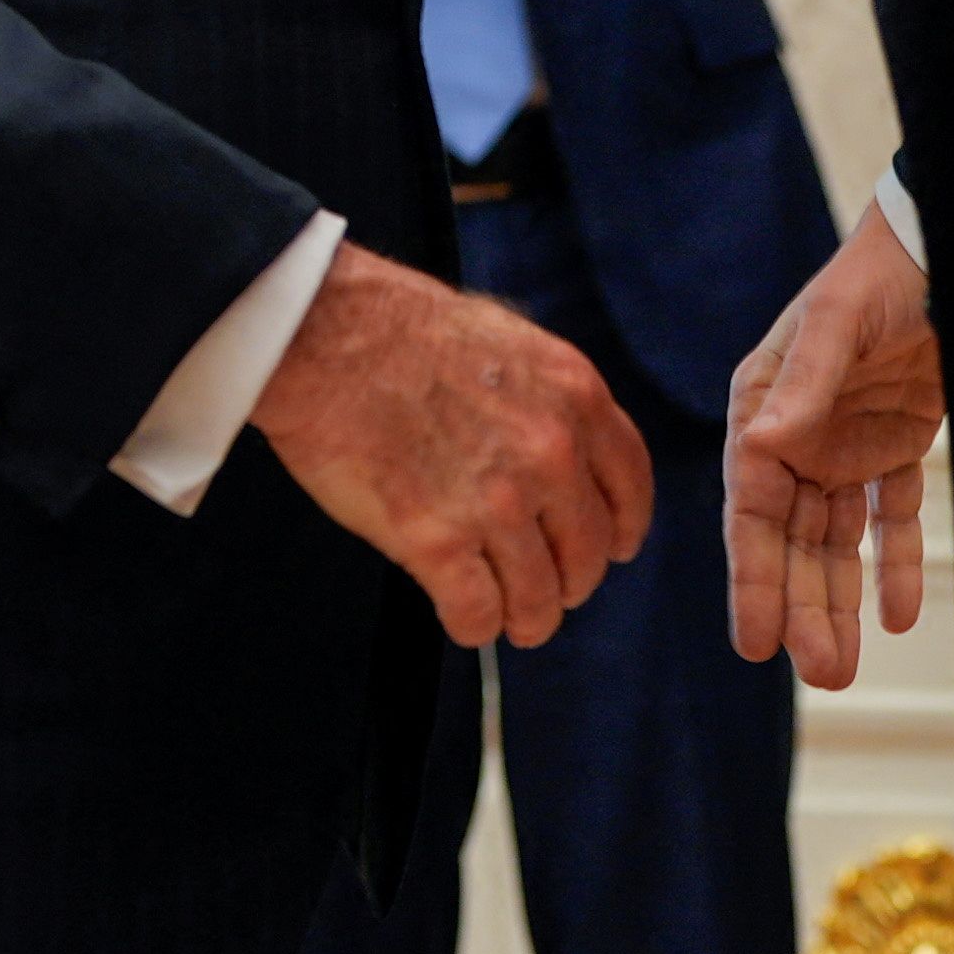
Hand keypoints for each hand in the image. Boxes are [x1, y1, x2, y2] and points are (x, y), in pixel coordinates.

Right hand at [252, 244, 652, 647]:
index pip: (630, 487)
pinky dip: (473, 625)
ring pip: (539, 600)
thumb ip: (545, 398)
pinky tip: (460, 615)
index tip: (613, 549)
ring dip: (525, 617)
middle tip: (542, 587)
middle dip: (569, 581)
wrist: (323, 335)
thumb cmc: (395, 328)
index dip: (622, 529)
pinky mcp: (438, 542)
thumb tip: (556, 448)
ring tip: (506, 618)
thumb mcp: (505, 338)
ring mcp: (497, 503)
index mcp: (576, 398)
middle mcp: (551, 455)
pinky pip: (478, 615)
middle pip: (589, 554)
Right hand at [725, 208, 943, 688]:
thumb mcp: (834, 325)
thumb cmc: (876, 276)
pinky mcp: (894, 446)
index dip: (753, 576)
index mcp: (763, 408)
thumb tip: (762, 447)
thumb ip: (804, 386)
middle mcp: (794, 435)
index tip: (757, 641)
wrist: (943, 249)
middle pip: (791, 539)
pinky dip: (893, 564)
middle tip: (816, 672)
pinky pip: (890, 518)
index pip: (753, 508)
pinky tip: (898, 616)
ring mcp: (843, 444)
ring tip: (843, 668)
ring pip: (835, 541)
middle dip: (800, 605)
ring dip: (838, 600)